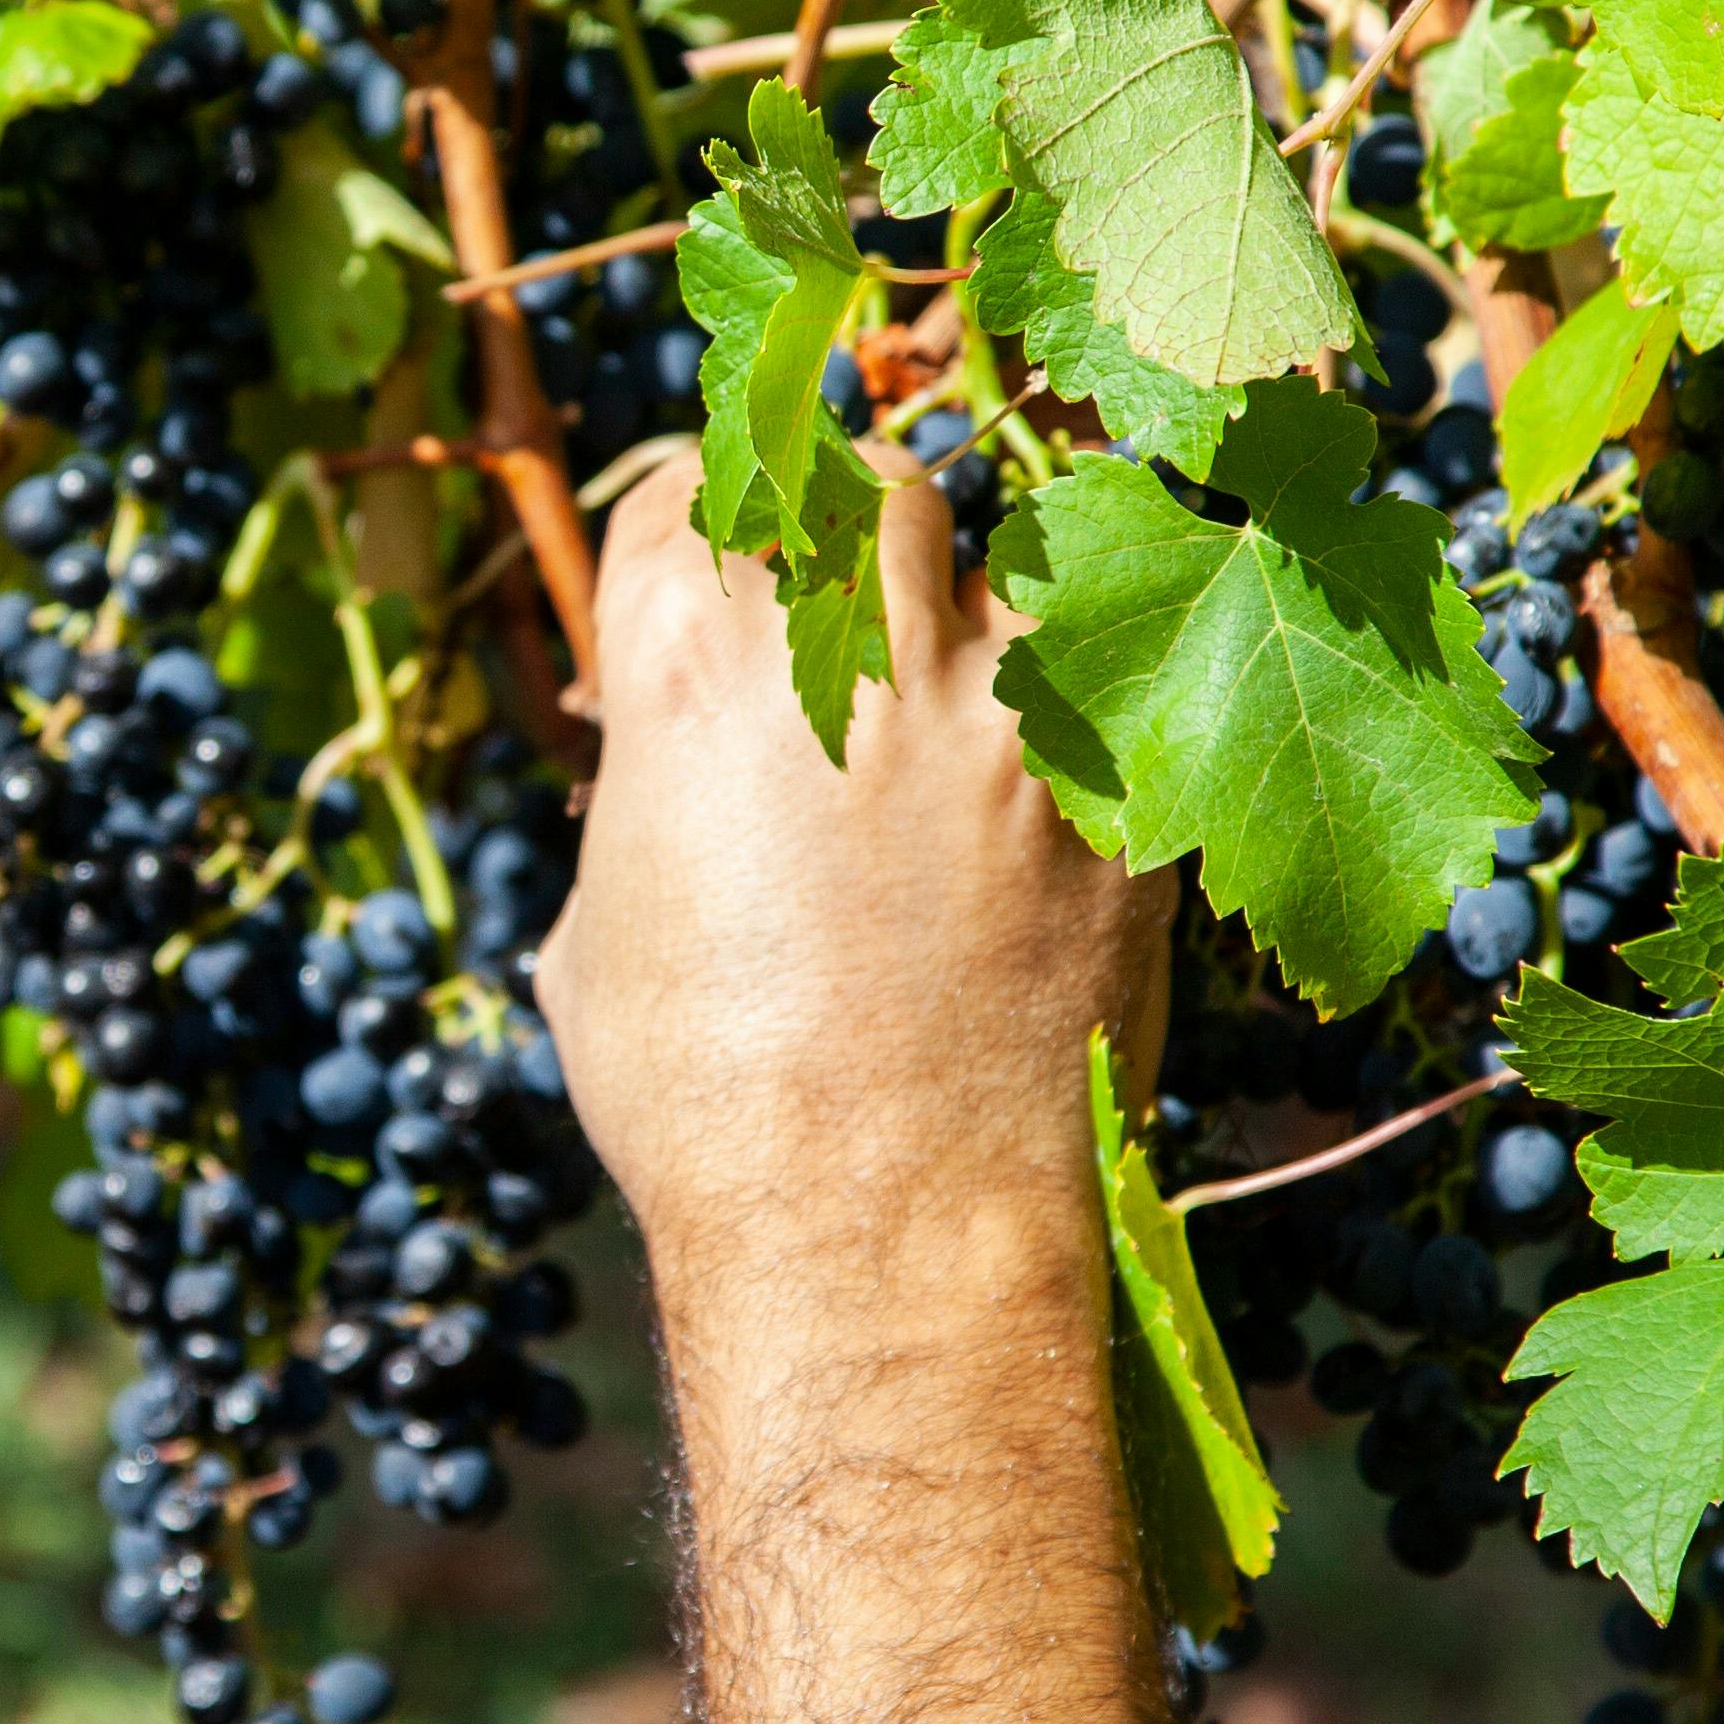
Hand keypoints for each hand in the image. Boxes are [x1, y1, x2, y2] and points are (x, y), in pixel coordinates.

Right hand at [536, 457, 1171, 1332]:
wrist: (875, 1233)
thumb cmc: (704, 1110)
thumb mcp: (598, 941)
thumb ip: (641, 810)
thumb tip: (663, 789)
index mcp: (689, 670)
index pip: (692, 492)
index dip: (698, 527)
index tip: (717, 568)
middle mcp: (848, 654)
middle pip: (867, 490)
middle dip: (856, 535)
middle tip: (858, 616)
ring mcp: (1001, 715)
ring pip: (1017, 557)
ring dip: (988, 610)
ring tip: (973, 695)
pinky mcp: (1121, 791)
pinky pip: (1124, 682)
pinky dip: (1095, 710)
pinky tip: (1066, 776)